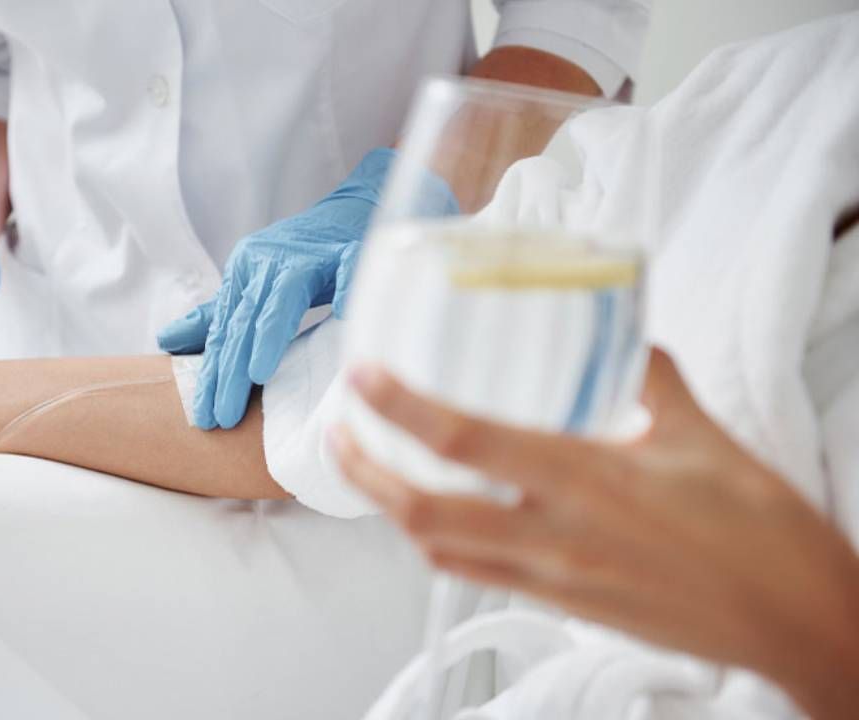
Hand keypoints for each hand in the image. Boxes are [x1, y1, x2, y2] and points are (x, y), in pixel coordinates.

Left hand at [158, 149, 458, 428]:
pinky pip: (348, 265)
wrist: (353, 210)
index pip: (225, 330)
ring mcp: (312, 254)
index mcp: (246, 272)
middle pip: (246, 319)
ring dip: (271, 332)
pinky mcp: (352, 246)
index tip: (203, 417)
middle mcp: (272, 262)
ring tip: (257, 374)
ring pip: (285, 295)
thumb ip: (218, 316)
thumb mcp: (256, 285)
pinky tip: (339, 313)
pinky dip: (345, 287)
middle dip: (231, 370)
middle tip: (221, 414)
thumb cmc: (304, 258)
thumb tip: (167, 340)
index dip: (213, 373)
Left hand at [330, 349, 858, 717]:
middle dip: (365, 473)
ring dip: (394, 509)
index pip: (467, 440)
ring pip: (441, 550)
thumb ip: (650, 377)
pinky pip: (479, 574)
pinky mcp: (564, 605)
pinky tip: (438, 514)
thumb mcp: (704, 436)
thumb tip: (620, 333)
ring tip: (373, 469)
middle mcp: (556, 536)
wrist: (796, 621)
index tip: (361, 378)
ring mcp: (554, 578)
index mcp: (588, 481)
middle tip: (339, 431)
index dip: (401, 408)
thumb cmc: (762, 533)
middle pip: (425, 510)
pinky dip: (441, 541)